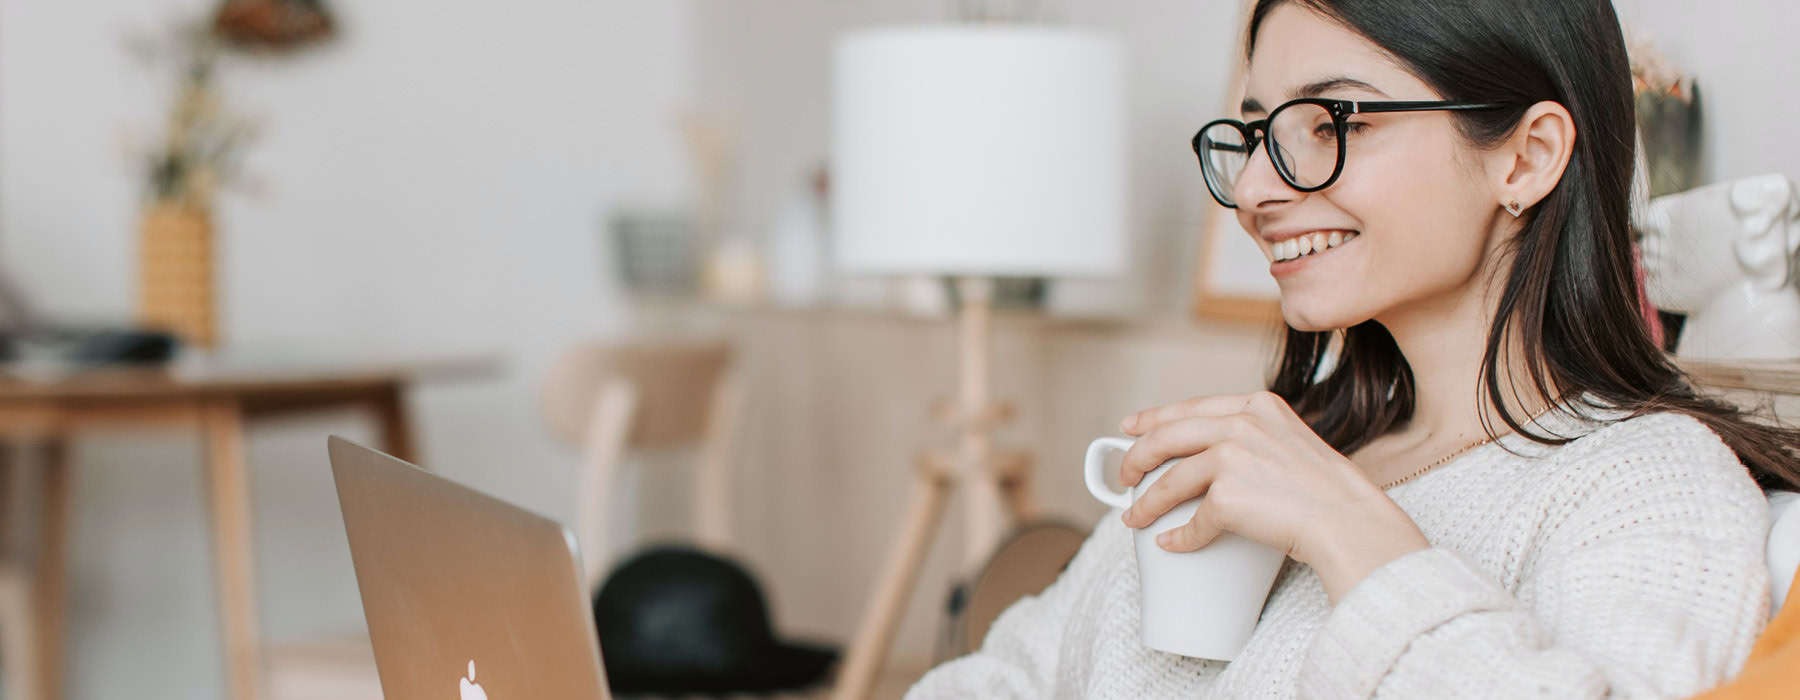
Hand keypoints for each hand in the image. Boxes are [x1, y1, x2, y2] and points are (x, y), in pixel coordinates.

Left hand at [1116, 391, 1430, 601]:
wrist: (1350, 521)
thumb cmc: (1328, 492)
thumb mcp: (1292, 442)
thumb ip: (1256, 438)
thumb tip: (1212, 457)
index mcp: (1257, 405)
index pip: (1191, 407)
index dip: (1154, 418)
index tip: (1130, 428)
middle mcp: (1241, 423)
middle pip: (1167, 436)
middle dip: (1136, 457)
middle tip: (1124, 477)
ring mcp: (1232, 457)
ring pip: (1170, 480)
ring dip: (1146, 503)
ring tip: (1134, 518)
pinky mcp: (1228, 495)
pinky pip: (1193, 521)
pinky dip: (1179, 536)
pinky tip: (1172, 543)